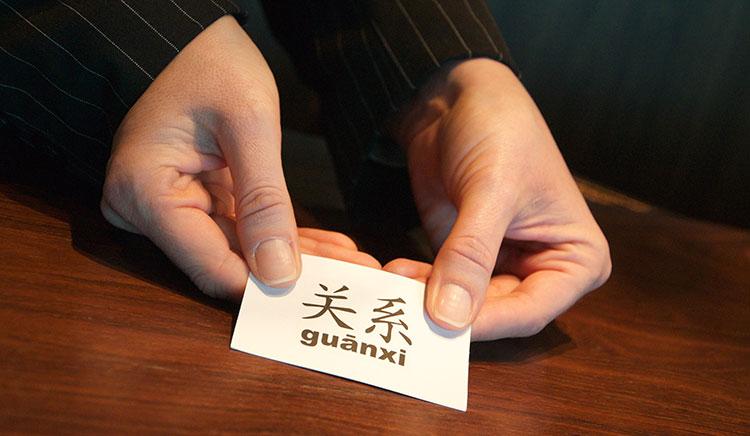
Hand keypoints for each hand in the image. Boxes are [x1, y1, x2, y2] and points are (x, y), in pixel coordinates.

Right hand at [101, 16, 377, 299]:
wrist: (193, 36)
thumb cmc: (210, 61)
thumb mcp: (249, 126)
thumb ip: (264, 201)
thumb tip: (279, 273)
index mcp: (144, 191)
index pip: (210, 265)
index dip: (265, 285)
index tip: (319, 293)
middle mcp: (147, 209)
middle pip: (228, 261)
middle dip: (292, 271)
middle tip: (350, 279)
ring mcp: (170, 205)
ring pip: (241, 250)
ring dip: (296, 256)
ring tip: (352, 264)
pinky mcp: (193, 199)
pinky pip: (241, 228)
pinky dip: (282, 235)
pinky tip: (329, 246)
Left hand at [384, 59, 610, 340]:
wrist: (458, 96)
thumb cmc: (499, 131)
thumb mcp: (491, 191)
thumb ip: (471, 254)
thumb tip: (449, 317)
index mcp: (577, 258)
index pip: (532, 310)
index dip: (489, 322)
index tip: (445, 328)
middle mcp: (542, 269)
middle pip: (496, 313)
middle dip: (450, 313)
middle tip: (407, 309)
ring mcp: (501, 265)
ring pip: (464, 305)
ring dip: (426, 300)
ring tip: (394, 285)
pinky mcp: (464, 257)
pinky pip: (440, 286)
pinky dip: (417, 285)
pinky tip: (394, 274)